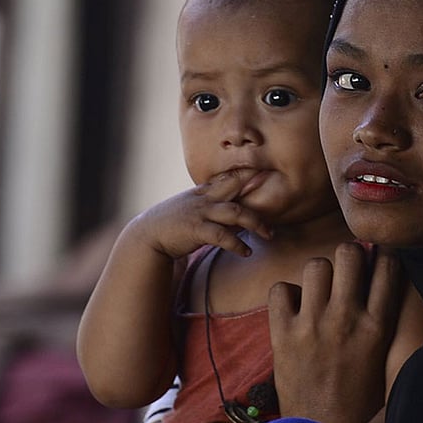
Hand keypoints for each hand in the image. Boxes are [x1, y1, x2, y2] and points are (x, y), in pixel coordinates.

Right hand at [126, 169, 271, 260]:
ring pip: (235, 212)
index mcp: (203, 192)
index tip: (264, 171)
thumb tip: (237, 215)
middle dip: (255, 184)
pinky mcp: (197, 230)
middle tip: (275, 187)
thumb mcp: (191, 209)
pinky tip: (246, 251)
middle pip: (235, 186)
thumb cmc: (172, 224)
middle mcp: (204, 199)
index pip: (228, 177)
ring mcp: (200, 213)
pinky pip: (222, 236)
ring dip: (255, 221)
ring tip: (269, 233)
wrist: (147, 236)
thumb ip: (213, 208)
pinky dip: (237, 244)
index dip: (246, 172)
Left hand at [268, 243, 403, 422]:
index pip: (388, 267)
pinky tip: (293, 309)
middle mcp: (346, 320)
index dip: (381, 256)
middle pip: (349, 253)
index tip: (375, 259)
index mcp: (377, 327)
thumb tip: (380, 279)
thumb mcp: (382, 357)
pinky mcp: (283, 334)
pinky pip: (280, 288)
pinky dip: (285, 295)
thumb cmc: (357, 397)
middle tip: (344, 270)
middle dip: (348, 255)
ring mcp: (313, 325)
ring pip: (316, 265)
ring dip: (317, 275)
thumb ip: (382, 319)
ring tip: (318, 291)